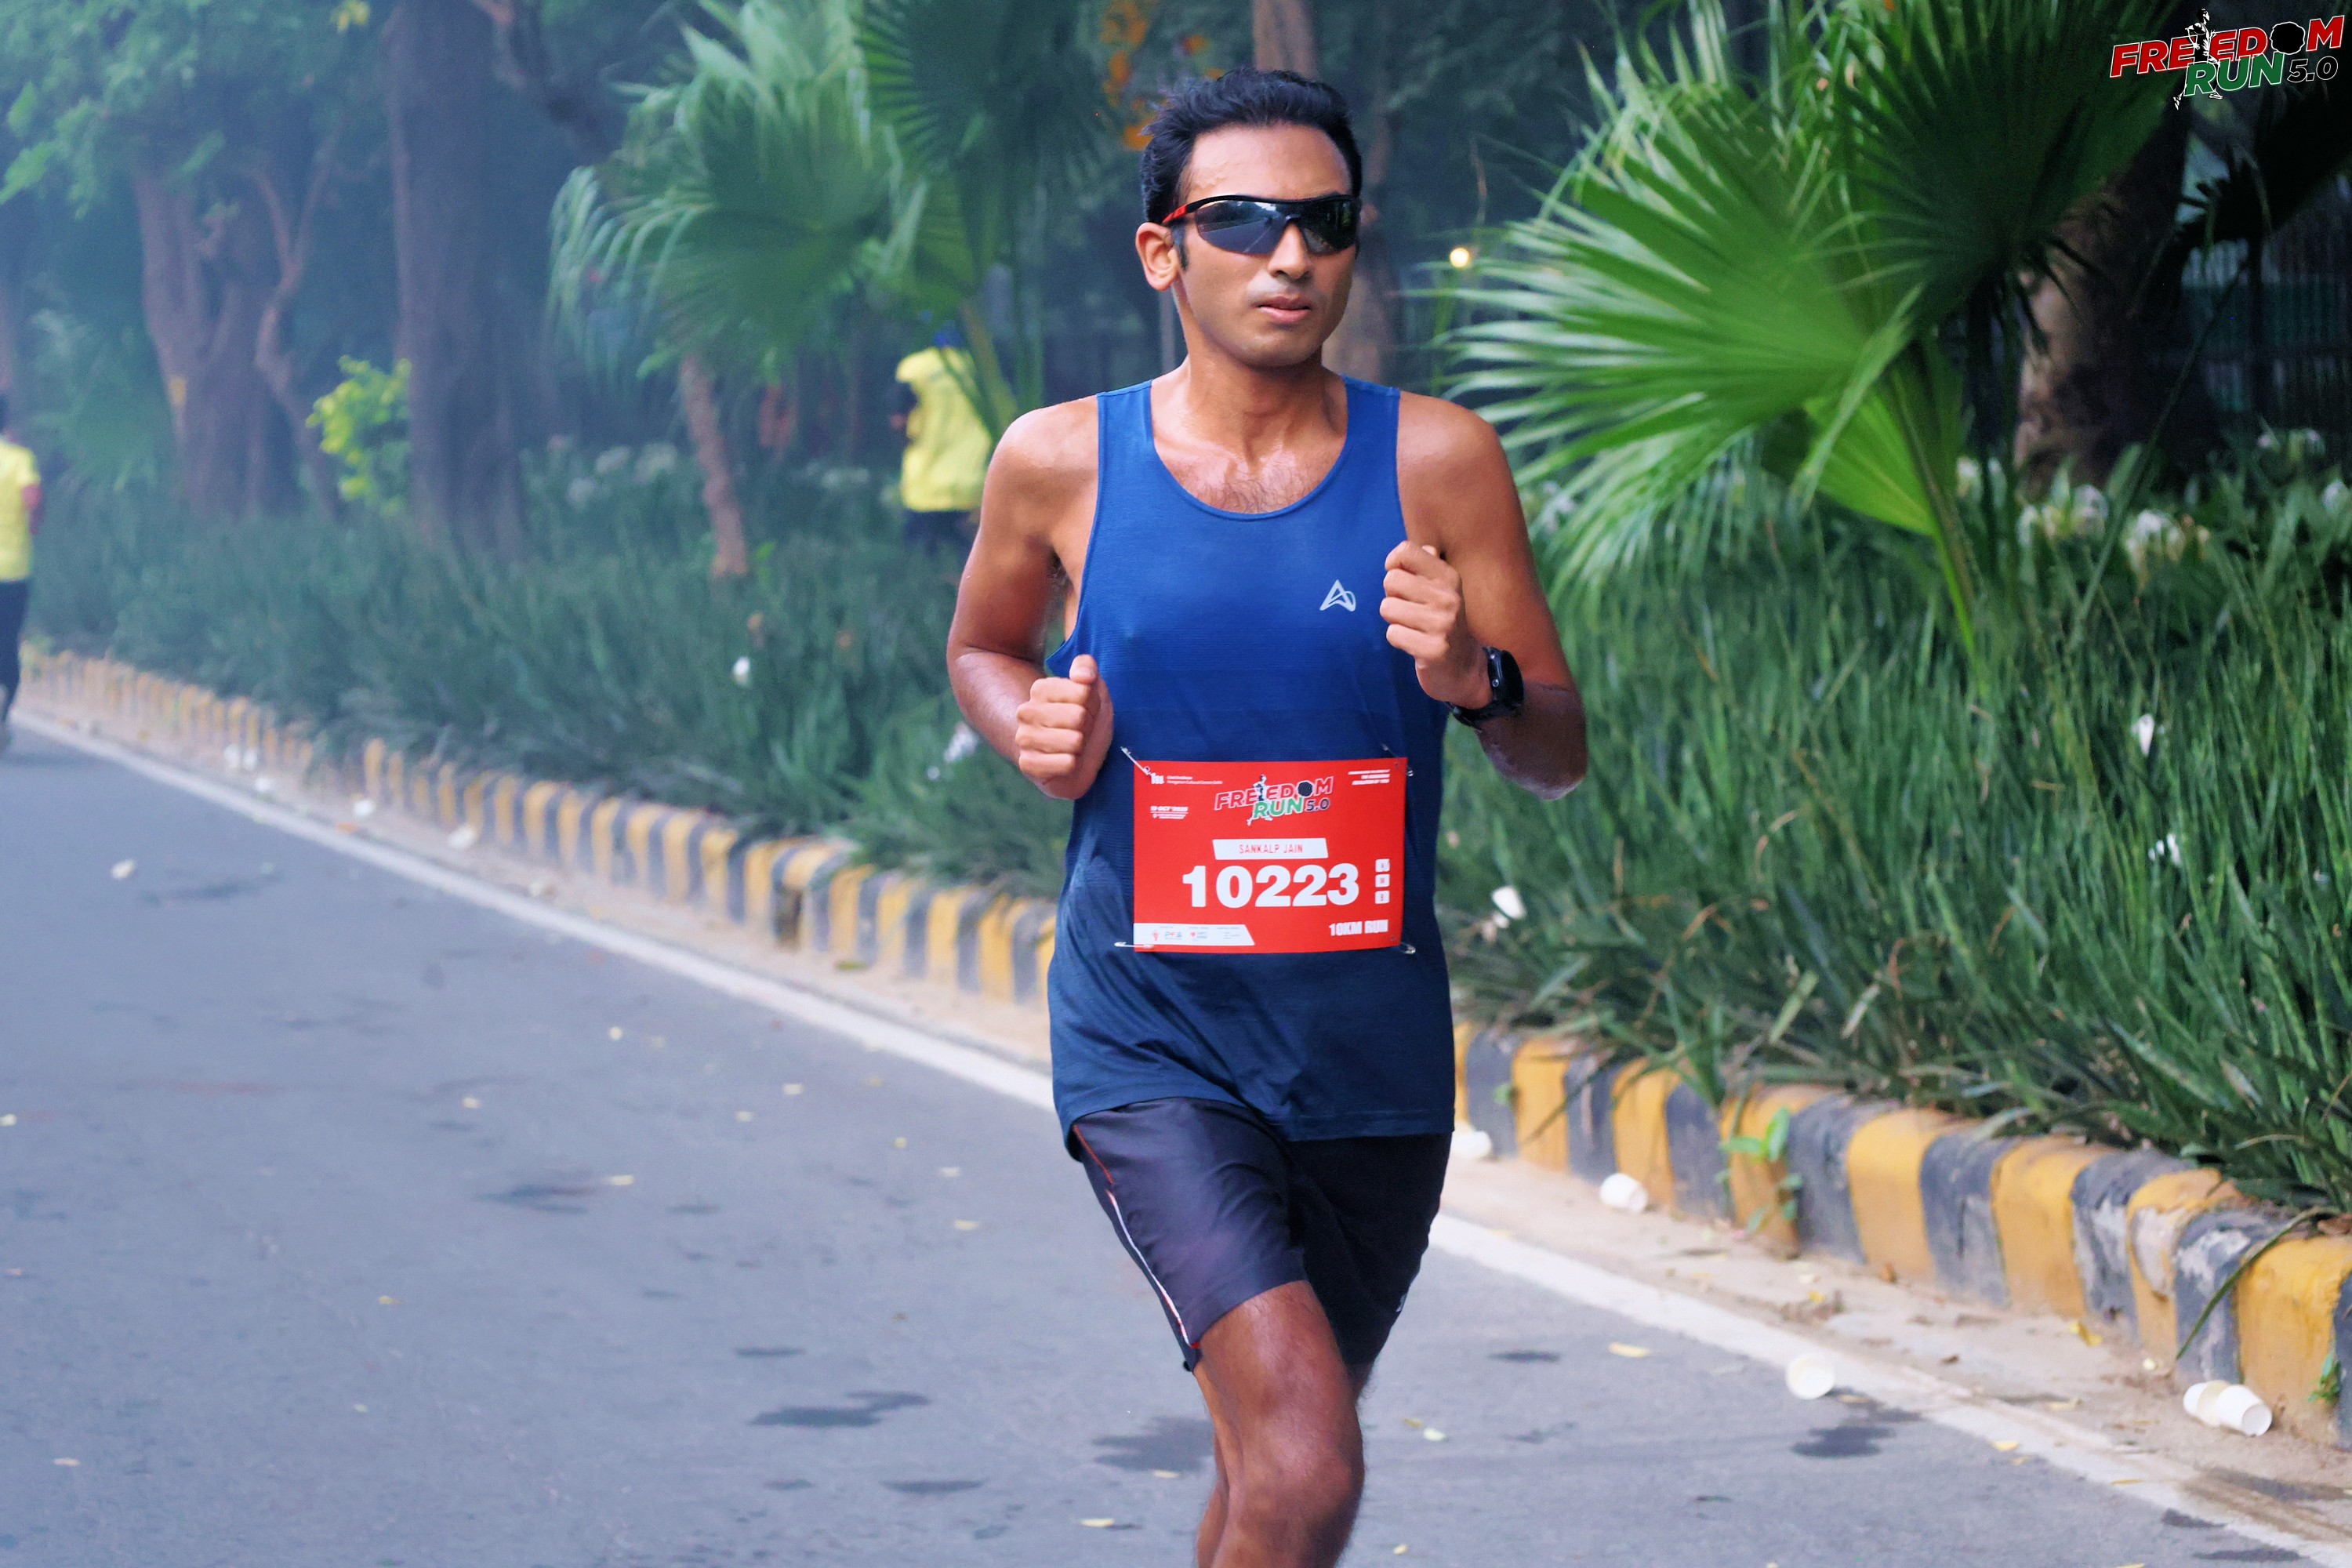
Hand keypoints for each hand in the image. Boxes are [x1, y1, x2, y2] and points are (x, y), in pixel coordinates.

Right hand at [1015, 653, 1113, 799]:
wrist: (1073, 759)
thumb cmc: (1083, 723)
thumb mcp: (1093, 690)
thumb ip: (1087, 668)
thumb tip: (1082, 676)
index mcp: (1040, 689)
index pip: (1084, 692)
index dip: (1093, 705)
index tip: (1085, 710)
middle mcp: (1026, 712)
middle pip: (1079, 717)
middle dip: (1088, 727)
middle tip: (1079, 731)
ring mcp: (1024, 738)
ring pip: (1074, 741)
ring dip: (1081, 747)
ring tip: (1072, 746)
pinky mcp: (1028, 764)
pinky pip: (1067, 764)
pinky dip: (1073, 765)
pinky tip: (1064, 762)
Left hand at [1380, 542, 1485, 707]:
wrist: (1464, 666)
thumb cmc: (1443, 622)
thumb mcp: (1441, 590)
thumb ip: (1424, 567)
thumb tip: (1409, 551)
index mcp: (1448, 577)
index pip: (1406, 552)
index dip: (1394, 564)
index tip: (1400, 578)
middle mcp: (1448, 597)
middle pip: (1391, 580)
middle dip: (1392, 595)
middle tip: (1408, 608)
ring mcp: (1442, 624)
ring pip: (1388, 607)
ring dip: (1394, 619)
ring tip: (1413, 626)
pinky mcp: (1433, 649)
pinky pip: (1393, 634)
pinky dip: (1398, 639)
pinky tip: (1414, 642)